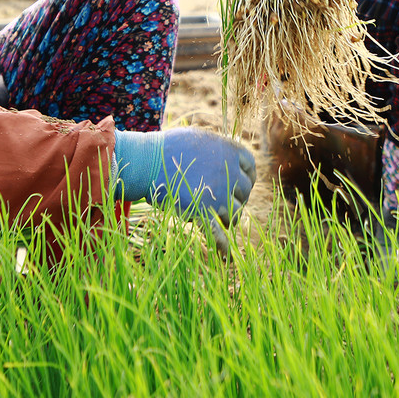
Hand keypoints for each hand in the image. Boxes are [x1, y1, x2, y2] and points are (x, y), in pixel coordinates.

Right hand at [112, 127, 256, 253]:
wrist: (148, 161)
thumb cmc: (170, 147)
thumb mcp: (200, 139)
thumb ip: (218, 150)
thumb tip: (229, 161)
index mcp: (230, 151)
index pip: (250, 167)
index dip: (247, 177)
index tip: (240, 183)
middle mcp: (229, 171)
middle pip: (244, 192)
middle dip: (236, 198)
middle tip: (223, 202)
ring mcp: (218, 193)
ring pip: (234, 212)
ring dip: (227, 217)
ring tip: (217, 218)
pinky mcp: (203, 211)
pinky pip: (218, 233)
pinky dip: (223, 247)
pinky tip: (228, 258)